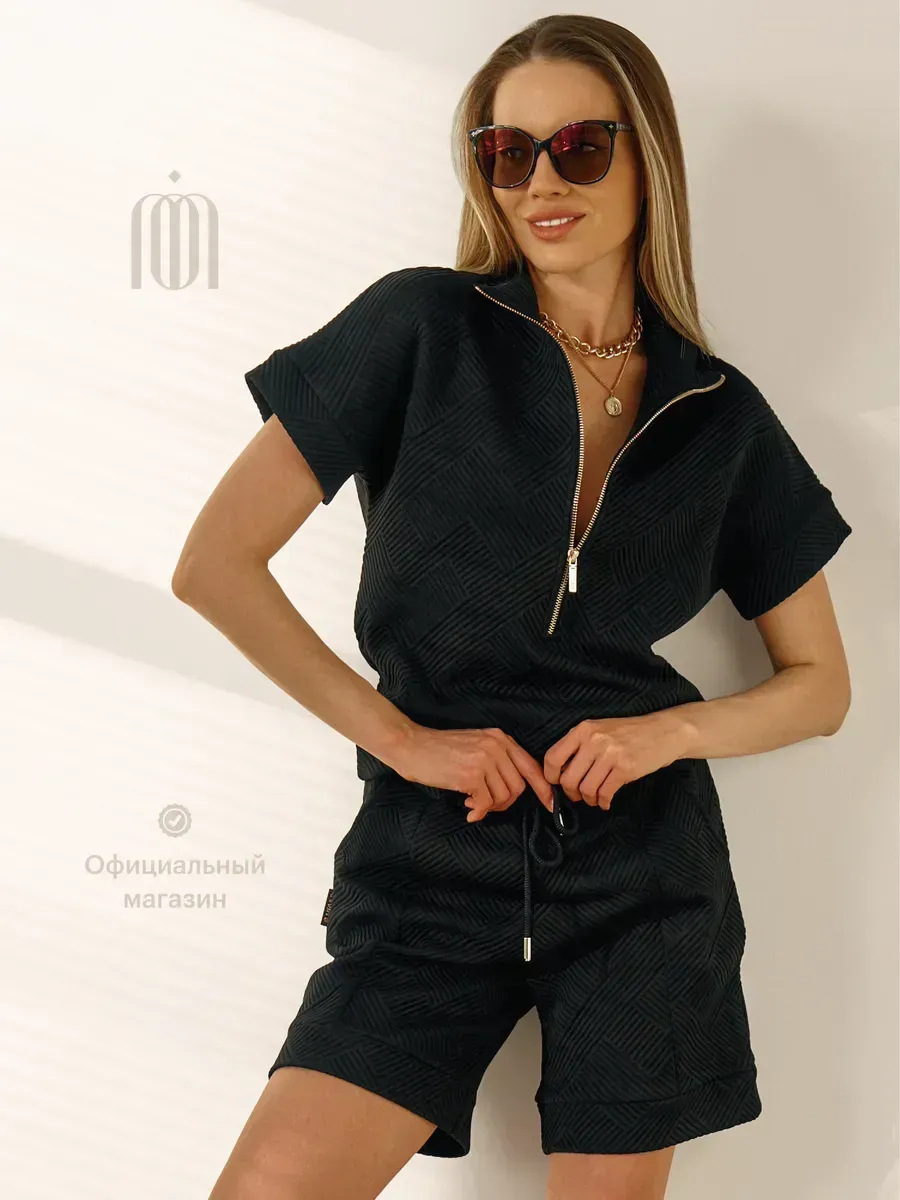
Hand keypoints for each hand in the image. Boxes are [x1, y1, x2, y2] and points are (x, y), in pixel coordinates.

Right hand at [387, 724, 554, 821]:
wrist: (412, 745)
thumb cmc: (441, 749)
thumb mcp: (476, 745)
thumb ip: (497, 761)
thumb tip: (514, 789)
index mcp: (500, 738)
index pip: (531, 766)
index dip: (543, 788)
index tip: (551, 806)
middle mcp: (496, 746)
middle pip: (518, 786)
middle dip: (505, 802)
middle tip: (487, 805)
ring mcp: (484, 759)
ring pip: (504, 796)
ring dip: (490, 807)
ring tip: (473, 804)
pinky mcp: (471, 775)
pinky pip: (487, 802)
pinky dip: (479, 811)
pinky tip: (468, 810)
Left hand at [543, 711, 689, 808]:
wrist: (663, 732)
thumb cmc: (628, 733)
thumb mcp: (599, 729)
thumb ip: (579, 746)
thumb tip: (558, 772)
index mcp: (583, 730)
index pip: (552, 757)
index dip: (551, 776)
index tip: (557, 783)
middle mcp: (594, 741)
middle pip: (568, 779)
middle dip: (571, 793)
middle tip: (578, 795)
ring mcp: (610, 755)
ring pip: (586, 789)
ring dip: (588, 799)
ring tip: (594, 798)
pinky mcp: (626, 769)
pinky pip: (604, 793)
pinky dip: (603, 802)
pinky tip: (606, 801)